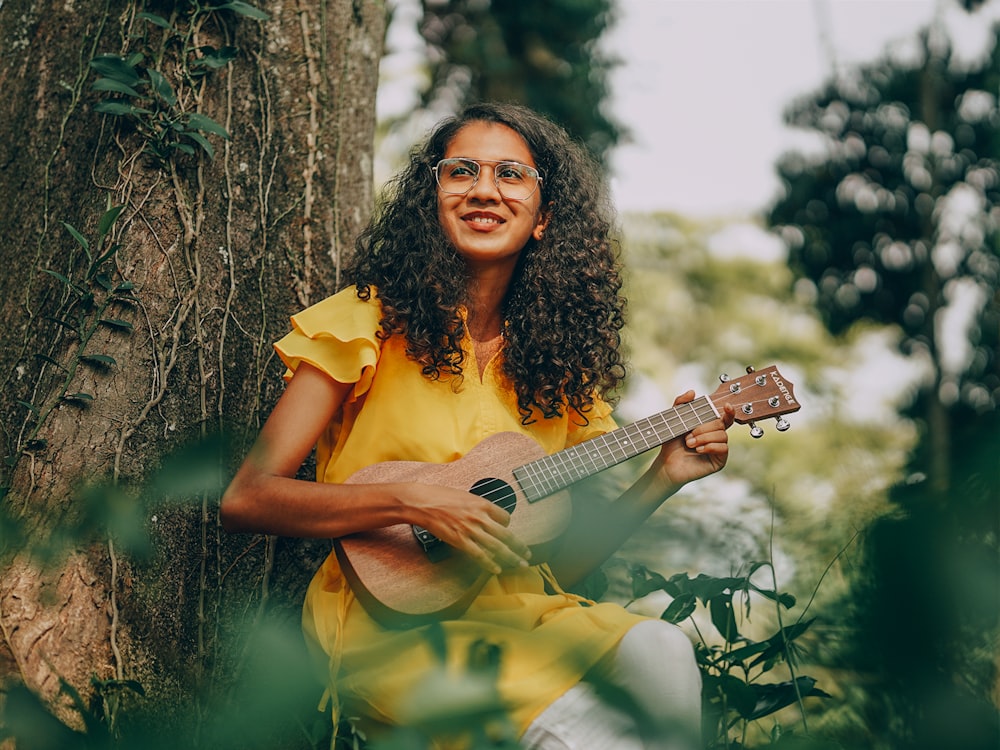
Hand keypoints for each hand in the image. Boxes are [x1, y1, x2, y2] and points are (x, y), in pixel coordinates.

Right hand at [395, 482, 531, 574]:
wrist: (422, 502)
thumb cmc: (439, 496)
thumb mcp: (464, 496)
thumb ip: (477, 506)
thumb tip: (484, 514)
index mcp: (482, 504)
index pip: (506, 517)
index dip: (508, 525)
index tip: (508, 530)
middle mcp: (480, 517)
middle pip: (507, 535)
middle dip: (520, 547)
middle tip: (527, 554)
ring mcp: (471, 530)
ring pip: (498, 547)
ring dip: (511, 558)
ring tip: (520, 564)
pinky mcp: (460, 541)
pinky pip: (480, 555)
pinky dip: (490, 564)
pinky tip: (497, 569)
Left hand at [653, 390, 734, 486]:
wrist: (667, 463)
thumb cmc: (672, 443)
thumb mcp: (674, 420)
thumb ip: (680, 403)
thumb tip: (693, 392)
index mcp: (709, 427)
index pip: (725, 417)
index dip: (729, 412)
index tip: (726, 406)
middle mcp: (716, 437)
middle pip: (720, 424)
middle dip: (703, 428)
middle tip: (688, 436)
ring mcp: (719, 449)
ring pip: (722, 436)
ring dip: (704, 438)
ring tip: (690, 444)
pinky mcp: (719, 461)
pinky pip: (723, 448)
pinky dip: (710, 446)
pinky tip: (698, 450)